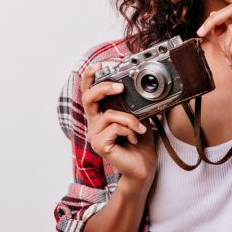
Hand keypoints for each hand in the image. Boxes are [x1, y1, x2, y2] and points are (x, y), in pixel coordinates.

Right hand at [81, 63, 156, 184]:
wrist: (143, 166)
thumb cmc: (139, 142)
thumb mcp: (138, 116)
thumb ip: (132, 103)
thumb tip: (139, 85)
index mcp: (100, 113)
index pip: (89, 91)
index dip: (91, 76)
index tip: (100, 64)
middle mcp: (94, 123)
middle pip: (88, 98)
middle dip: (103, 87)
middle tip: (120, 86)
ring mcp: (95, 134)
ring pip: (108, 114)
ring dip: (129, 118)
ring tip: (139, 127)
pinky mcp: (100, 145)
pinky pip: (114, 128)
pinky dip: (128, 129)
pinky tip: (134, 137)